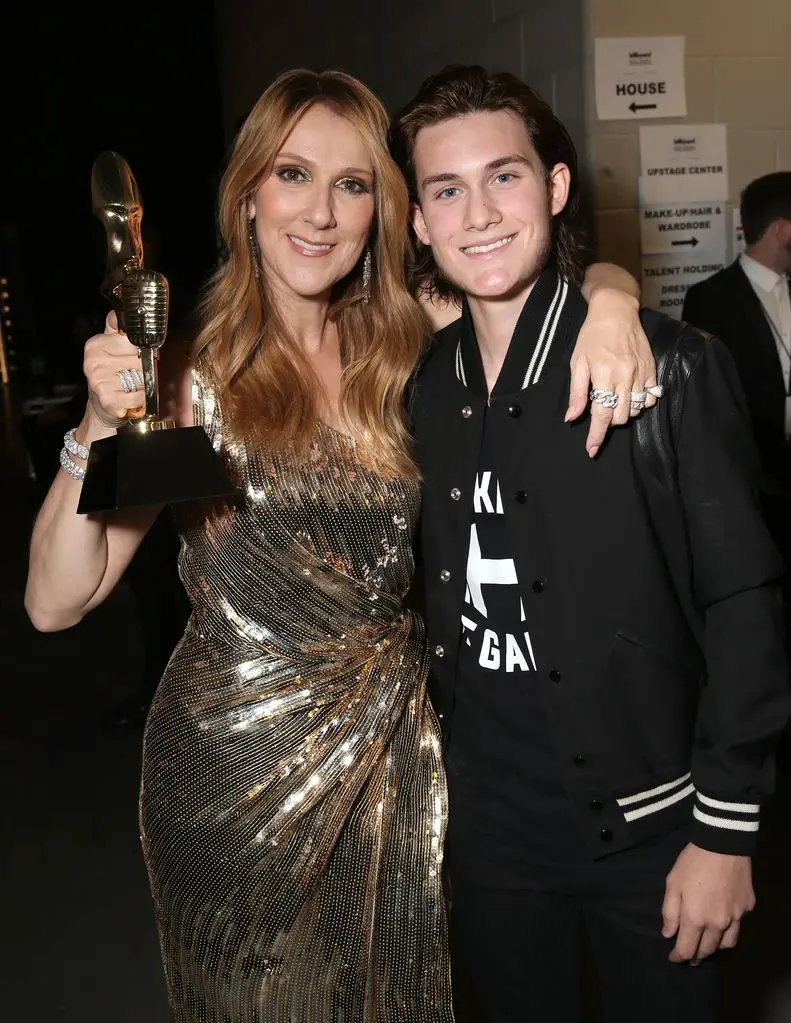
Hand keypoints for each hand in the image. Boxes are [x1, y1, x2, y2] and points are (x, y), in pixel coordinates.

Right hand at [83, 311, 144, 428]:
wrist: (102, 407)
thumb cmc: (109, 377)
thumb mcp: (108, 350)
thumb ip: (115, 331)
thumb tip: (116, 312)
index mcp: (96, 346)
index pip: (132, 341)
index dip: (142, 350)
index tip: (138, 356)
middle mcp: (94, 362)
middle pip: (140, 360)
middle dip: (144, 369)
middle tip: (136, 375)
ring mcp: (100, 382)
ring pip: (141, 378)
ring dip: (144, 384)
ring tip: (134, 386)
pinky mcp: (109, 400)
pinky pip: (139, 396)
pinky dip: (142, 399)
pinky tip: (133, 397)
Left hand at [567, 288, 657, 457]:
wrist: (616, 311)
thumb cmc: (591, 336)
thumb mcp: (577, 363)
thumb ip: (577, 392)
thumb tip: (571, 418)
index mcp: (604, 375)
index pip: (602, 414)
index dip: (597, 435)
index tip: (592, 450)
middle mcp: (625, 376)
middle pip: (620, 416)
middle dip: (609, 420)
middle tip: (601, 408)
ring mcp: (641, 373)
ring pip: (636, 409)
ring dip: (624, 411)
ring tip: (615, 398)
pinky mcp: (652, 369)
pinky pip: (651, 398)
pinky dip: (641, 403)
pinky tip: (631, 394)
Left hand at [662, 843, 754, 964]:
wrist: (722, 844)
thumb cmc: (692, 862)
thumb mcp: (673, 883)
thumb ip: (670, 911)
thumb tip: (668, 934)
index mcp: (696, 918)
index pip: (687, 949)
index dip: (679, 957)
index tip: (673, 958)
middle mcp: (717, 923)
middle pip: (707, 950)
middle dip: (696, 955)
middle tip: (690, 956)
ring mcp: (735, 917)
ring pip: (726, 943)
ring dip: (714, 947)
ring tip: (707, 944)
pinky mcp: (746, 907)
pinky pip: (738, 926)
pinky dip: (729, 929)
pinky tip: (723, 922)